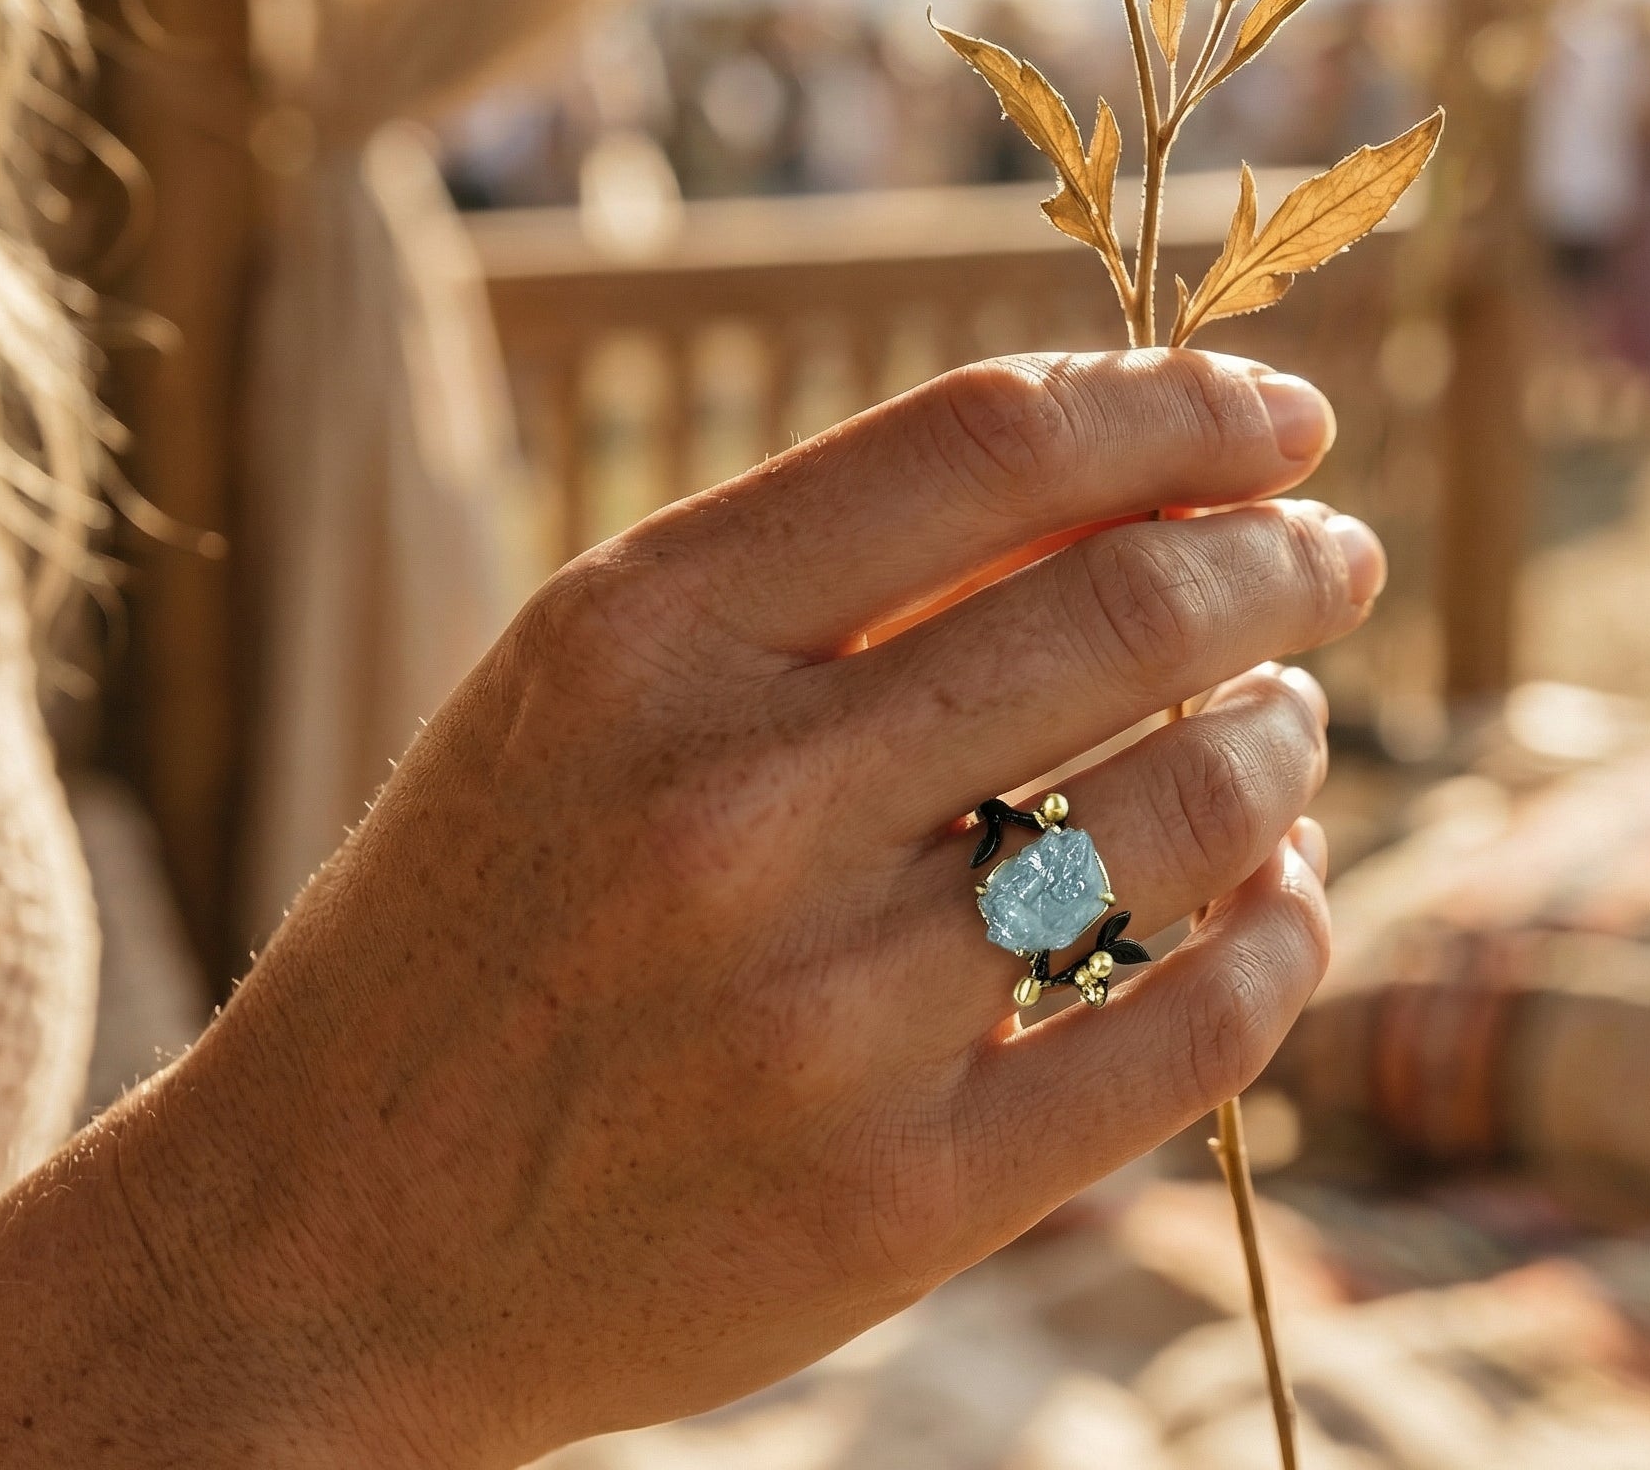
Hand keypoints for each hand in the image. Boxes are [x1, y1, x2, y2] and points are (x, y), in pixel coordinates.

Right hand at [0, 350, 1384, 1466]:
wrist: (316, 1246)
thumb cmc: (478, 919)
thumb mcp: (588, 689)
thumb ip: (826, 578)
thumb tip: (1124, 478)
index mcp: (637, 634)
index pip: (988, 443)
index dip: (1178, 401)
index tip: (1280, 415)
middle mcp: (731, 808)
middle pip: (1126, 608)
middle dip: (1283, 558)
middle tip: (1333, 557)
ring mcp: (817, 1020)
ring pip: (1190, 814)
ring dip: (1288, 739)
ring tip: (1289, 721)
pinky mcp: (892, 1208)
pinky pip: (1189, 1035)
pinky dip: (1281, 940)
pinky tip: (1279, 898)